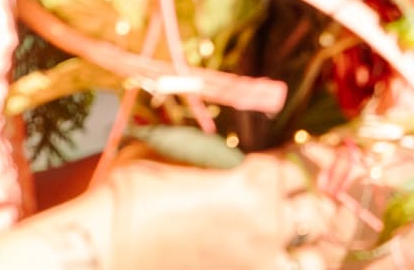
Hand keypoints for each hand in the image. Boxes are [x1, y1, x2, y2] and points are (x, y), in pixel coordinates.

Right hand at [105, 153, 339, 269]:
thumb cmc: (125, 200)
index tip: (290, 175)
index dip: (298, 171)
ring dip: (310, 253)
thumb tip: (226, 155)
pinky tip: (275, 266)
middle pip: (320, 213)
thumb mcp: (172, 157)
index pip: (305, 169)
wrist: (93, 253)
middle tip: (295, 212)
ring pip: (317, 260)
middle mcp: (268, 222)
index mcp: (257, 179)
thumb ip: (212, 156)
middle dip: (311, 210)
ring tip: (293, 250)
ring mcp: (258, 263)